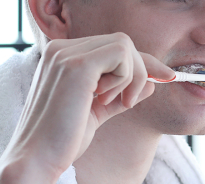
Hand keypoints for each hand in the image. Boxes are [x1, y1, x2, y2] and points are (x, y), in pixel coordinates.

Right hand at [0, 33, 174, 183]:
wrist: (37, 160)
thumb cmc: (61, 141)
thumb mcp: (95, 113)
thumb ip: (118, 96)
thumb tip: (149, 85)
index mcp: (62, 57)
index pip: (112, 48)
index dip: (143, 62)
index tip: (167, 76)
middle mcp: (61, 49)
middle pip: (122, 43)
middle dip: (139, 71)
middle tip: (128, 102)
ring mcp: (66, 54)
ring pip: (124, 45)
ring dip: (131, 77)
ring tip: (114, 103)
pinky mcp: (76, 64)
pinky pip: (121, 54)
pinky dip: (125, 78)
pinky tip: (106, 100)